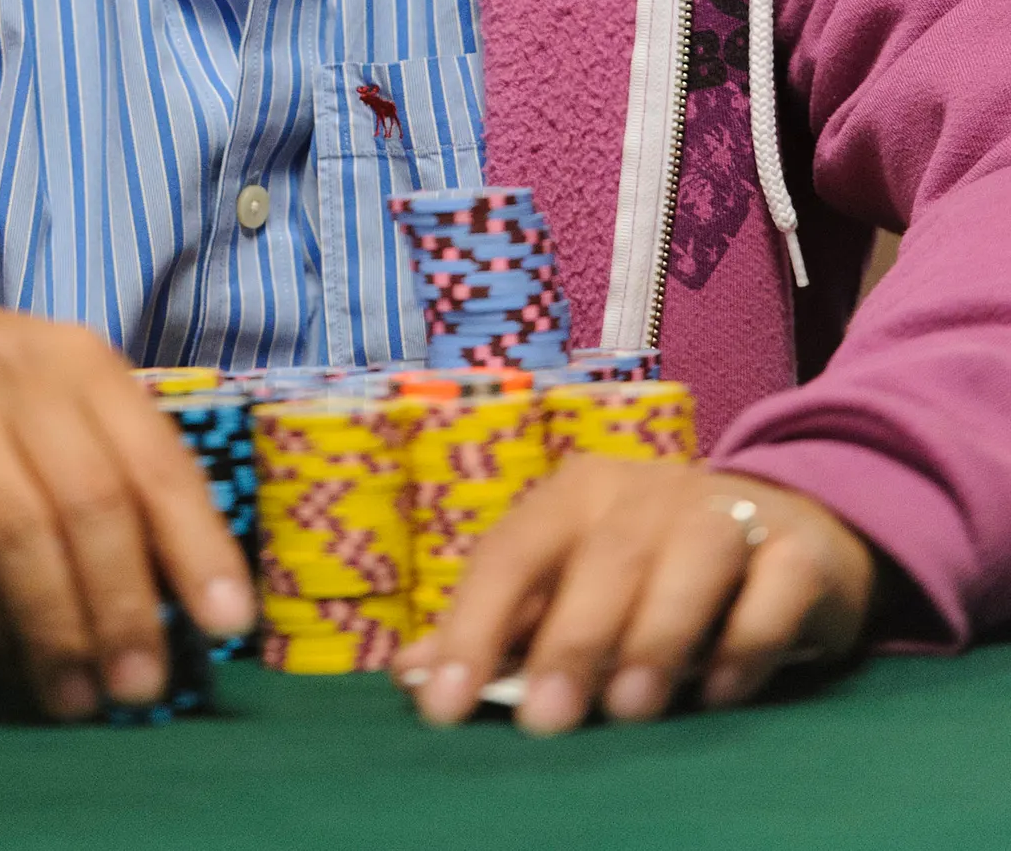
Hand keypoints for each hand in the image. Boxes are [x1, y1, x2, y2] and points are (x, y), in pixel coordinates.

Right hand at [0, 301, 254, 718]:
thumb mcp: (64, 404)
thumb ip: (121, 476)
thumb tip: (185, 598)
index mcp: (86, 365)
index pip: (155, 458)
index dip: (196, 544)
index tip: (227, 622)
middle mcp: (22, 380)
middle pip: (87, 500)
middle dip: (122, 605)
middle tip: (141, 686)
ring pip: (17, 534)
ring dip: (55, 628)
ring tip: (77, 697)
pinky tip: (11, 661)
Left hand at [394, 456, 875, 732]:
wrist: (792, 531)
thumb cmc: (655, 572)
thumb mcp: (573, 589)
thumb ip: (502, 629)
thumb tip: (412, 675)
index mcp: (576, 496)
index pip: (511, 552)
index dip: (473, 628)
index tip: (444, 708)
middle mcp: (647, 489)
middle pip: (602, 555)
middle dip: (570, 639)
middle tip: (547, 721)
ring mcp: (726, 510)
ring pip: (690, 556)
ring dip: (658, 633)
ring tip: (633, 709)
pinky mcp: (797, 547)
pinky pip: (774, 585)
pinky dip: (749, 637)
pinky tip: (723, 692)